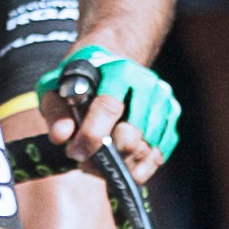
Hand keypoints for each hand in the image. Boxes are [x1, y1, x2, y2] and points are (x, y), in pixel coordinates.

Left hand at [46, 47, 178, 174]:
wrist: (112, 61)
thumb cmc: (81, 78)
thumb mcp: (57, 87)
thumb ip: (56, 111)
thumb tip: (61, 137)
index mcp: (119, 70)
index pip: (108, 108)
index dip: (91, 136)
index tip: (76, 154)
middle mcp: (147, 84)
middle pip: (130, 135)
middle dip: (105, 156)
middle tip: (85, 160)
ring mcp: (163, 101)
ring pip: (144, 150)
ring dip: (119, 165)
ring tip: (98, 163)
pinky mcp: (171, 117)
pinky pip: (158, 155)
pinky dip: (139, 168)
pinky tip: (121, 167)